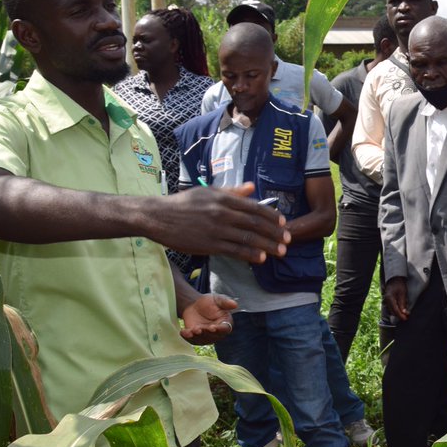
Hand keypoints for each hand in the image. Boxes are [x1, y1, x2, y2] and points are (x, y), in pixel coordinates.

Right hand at [152, 183, 290, 263]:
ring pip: (248, 239)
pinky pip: (235, 250)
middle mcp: (222, 212)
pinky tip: (261, 258)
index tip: (283, 223)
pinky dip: (250, 255)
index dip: (272, 216)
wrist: (158, 217)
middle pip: (256, 224)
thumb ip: (232, 191)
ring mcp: (216, 229)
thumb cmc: (184, 204)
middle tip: (288, 240)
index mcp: (224, 198)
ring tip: (280, 251)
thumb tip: (252, 187)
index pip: (255, 208)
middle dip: (275, 233)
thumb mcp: (208, 192)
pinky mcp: (209, 244)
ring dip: (268, 246)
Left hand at [180, 293, 236, 343]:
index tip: (212, 328)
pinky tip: (183, 332)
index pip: (225, 329)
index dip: (219, 330)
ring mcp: (206, 336)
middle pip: (213, 336)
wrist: (195, 305)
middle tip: (198, 329)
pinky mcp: (196, 338)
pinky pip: (192, 340)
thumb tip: (235, 304)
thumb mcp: (217, 299)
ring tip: (190, 331)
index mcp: (225, 323)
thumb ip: (225, 302)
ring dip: (196, 336)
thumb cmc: (209, 302)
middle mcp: (217, 333)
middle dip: (205, 333)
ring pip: (202, 340)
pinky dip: (187, 337)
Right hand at [384, 276, 409, 321]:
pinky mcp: (388, 300)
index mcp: (390, 298)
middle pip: (393, 312)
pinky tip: (401, 310)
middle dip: (399, 315)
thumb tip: (404, 313)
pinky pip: (391, 307)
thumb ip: (402, 303)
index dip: (400, 315)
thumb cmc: (399, 284)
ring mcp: (386, 300)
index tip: (405, 319)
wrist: (394, 279)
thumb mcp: (403, 293)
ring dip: (398, 313)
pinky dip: (396, 310)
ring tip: (405, 314)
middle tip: (406, 317)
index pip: (395, 310)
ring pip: (392, 310)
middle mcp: (386, 300)